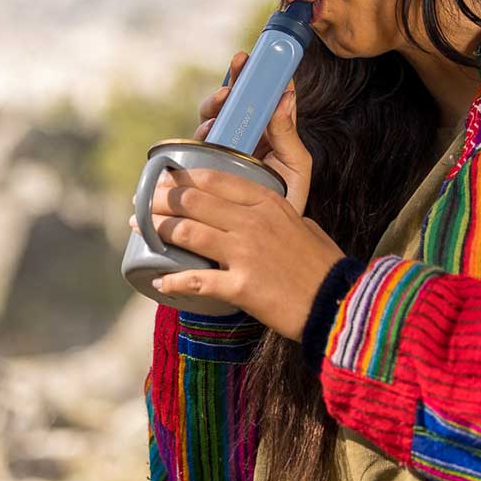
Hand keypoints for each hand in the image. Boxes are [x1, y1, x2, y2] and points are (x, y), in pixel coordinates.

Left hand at [127, 169, 344, 341]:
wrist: (339, 304)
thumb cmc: (324, 265)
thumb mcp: (303, 224)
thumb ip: (278, 212)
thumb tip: (263, 210)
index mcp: (267, 202)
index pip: (213, 178)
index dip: (182, 177)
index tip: (163, 178)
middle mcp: (252, 222)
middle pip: (193, 201)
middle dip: (160, 198)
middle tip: (142, 201)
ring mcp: (245, 253)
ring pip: (188, 233)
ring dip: (158, 229)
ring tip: (141, 228)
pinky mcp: (241, 287)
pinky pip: (197, 281)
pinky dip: (174, 282)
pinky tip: (160, 282)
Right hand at [193, 51, 312, 215]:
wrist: (269, 242)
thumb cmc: (286, 201)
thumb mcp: (295, 167)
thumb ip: (289, 134)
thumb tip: (287, 95)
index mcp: (266, 131)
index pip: (259, 96)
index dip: (253, 74)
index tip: (250, 57)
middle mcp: (241, 136)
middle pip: (230, 103)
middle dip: (230, 85)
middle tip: (235, 75)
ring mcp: (221, 150)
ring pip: (211, 120)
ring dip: (214, 107)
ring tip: (222, 103)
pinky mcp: (204, 167)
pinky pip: (196, 147)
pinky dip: (201, 134)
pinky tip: (208, 132)